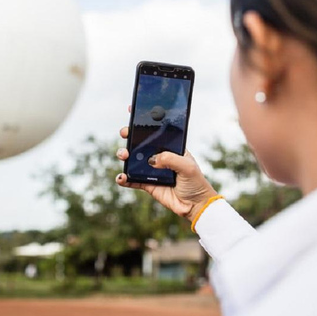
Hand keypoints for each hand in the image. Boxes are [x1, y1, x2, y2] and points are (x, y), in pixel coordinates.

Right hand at [115, 104, 217, 221]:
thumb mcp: (187, 166)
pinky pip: (131, 179)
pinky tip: (121, 177)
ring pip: (132, 159)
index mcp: (170, 147)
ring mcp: (151, 169)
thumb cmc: (195, 182)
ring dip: (124, 154)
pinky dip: (124, 178)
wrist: (195, 205)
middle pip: (140, 142)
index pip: (156, 130)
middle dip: (130, 135)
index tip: (133, 110)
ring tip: (124, 155)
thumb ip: (170, 159)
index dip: (145, 120)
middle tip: (125, 133)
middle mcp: (159, 155)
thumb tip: (151, 159)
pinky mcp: (146, 184)